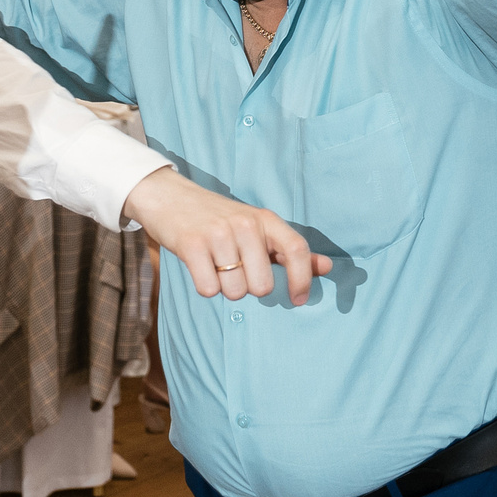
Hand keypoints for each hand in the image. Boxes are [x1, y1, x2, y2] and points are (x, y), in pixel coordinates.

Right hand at [121, 166, 331, 305]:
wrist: (169, 196)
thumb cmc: (218, 218)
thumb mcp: (257, 227)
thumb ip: (290, 250)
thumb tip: (328, 267)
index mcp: (266, 219)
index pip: (297, 250)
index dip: (302, 279)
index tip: (298, 299)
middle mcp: (245, 224)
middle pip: (262, 285)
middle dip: (248, 287)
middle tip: (234, 268)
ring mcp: (218, 233)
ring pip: (235, 291)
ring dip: (225, 287)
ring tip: (215, 264)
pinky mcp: (192, 244)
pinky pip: (209, 289)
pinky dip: (205, 286)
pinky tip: (199, 266)